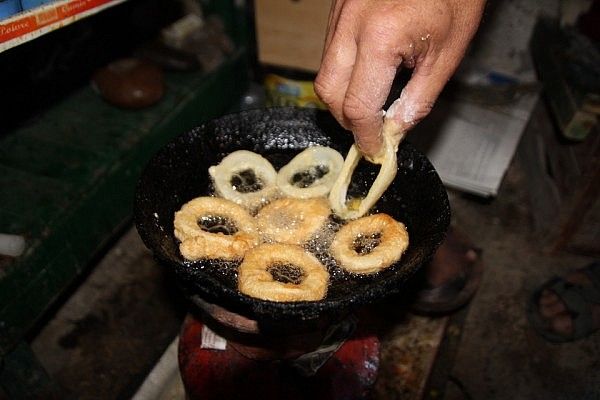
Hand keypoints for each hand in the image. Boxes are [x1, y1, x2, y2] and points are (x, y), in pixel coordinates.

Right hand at [315, 0, 485, 156]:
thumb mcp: (447, 53)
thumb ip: (418, 99)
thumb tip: (395, 130)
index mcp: (381, 36)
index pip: (359, 105)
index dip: (366, 135)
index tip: (375, 149)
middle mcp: (351, 23)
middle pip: (328, 91)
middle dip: (347, 117)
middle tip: (371, 128)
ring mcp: (340, 12)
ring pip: (325, 70)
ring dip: (343, 94)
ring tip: (372, 100)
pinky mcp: (338, 7)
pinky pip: (330, 49)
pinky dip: (344, 70)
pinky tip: (368, 72)